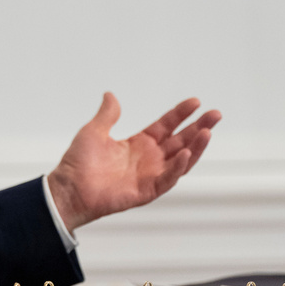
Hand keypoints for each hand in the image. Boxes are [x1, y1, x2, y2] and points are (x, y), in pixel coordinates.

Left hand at [47, 92, 220, 232]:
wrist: (69, 188)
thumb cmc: (79, 163)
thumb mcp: (94, 131)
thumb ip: (107, 114)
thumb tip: (110, 95)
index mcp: (139, 144)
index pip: (166, 126)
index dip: (180, 114)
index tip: (195, 102)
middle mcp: (149, 159)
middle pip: (181, 141)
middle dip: (199, 127)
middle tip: (215, 114)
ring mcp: (149, 175)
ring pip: (181, 160)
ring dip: (196, 147)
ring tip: (207, 132)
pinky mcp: (146, 191)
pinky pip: (167, 179)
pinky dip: (178, 167)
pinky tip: (187, 154)